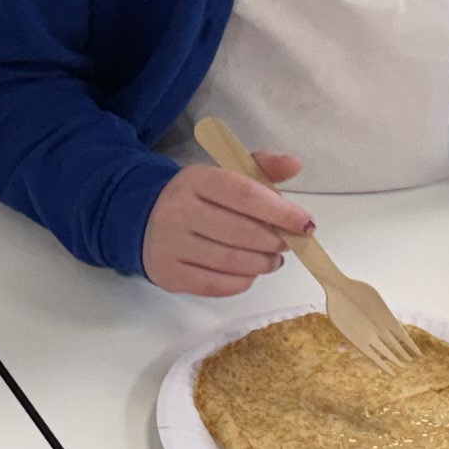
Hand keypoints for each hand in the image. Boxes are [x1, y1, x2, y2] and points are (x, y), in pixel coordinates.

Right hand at [142, 153, 309, 296]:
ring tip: (273, 259)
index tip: (306, 224)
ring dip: (263, 263)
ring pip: (232, 261)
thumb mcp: (222, 174)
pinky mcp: (169, 274)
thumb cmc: (195, 197)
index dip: (282, 212)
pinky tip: (249, 272)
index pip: (247, 196)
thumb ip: (260, 167)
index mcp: (196, 180)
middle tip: (288, 243)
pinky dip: (243, 281)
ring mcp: (171, 245)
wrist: (142, 218)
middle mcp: (178, 211)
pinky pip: (218, 284)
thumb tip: (294, 164)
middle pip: (243, 232)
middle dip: (276, 241)